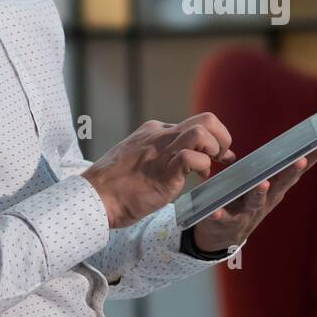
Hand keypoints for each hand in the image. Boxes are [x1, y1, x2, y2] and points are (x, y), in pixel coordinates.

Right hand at [84, 112, 234, 228]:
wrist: (94, 197)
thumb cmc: (114, 184)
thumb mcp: (137, 159)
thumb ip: (156, 155)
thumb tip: (177, 161)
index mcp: (154, 132)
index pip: (192, 124)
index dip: (212, 138)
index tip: (217, 154)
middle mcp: (160, 136)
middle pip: (205, 119)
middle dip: (222, 136)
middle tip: (222, 156)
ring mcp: (162, 151)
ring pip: (202, 131)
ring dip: (216, 148)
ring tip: (212, 166)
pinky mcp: (163, 171)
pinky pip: (193, 157)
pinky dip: (203, 166)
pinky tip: (199, 178)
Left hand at [191, 139, 316, 254]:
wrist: (223, 237)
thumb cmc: (245, 203)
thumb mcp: (263, 186)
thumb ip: (270, 168)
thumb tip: (285, 143)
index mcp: (275, 189)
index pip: (296, 171)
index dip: (312, 158)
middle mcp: (266, 200)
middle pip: (281, 184)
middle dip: (291, 172)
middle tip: (301, 160)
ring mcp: (248, 212)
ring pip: (256, 201)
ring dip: (260, 192)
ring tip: (263, 184)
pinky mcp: (228, 221)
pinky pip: (224, 217)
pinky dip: (220, 214)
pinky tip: (216, 211)